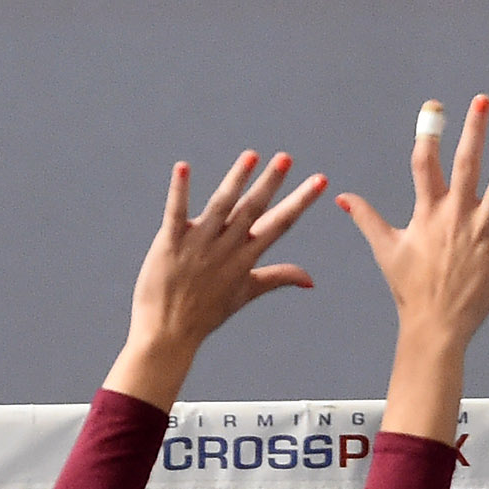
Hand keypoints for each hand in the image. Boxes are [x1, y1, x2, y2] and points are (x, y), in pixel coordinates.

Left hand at [107, 152, 326, 408]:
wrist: (169, 332)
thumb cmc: (206, 313)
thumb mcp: (246, 294)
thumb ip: (278, 278)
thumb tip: (310, 280)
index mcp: (246, 258)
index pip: (280, 224)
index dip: (301, 201)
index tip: (319, 181)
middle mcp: (226, 248)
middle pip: (253, 209)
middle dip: (271, 182)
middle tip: (286, 157)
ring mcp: (198, 244)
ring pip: (221, 206)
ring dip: (236, 179)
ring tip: (251, 156)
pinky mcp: (170, 243)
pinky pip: (176, 212)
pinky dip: (180, 191)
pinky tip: (183, 167)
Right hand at [342, 97, 488, 441]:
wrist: (435, 326)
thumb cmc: (409, 288)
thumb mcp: (385, 249)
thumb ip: (365, 217)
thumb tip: (340, 196)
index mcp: (427, 213)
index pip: (425, 162)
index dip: (429, 132)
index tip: (434, 106)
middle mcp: (456, 217)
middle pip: (467, 164)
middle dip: (474, 130)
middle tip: (483, 100)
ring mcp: (482, 232)